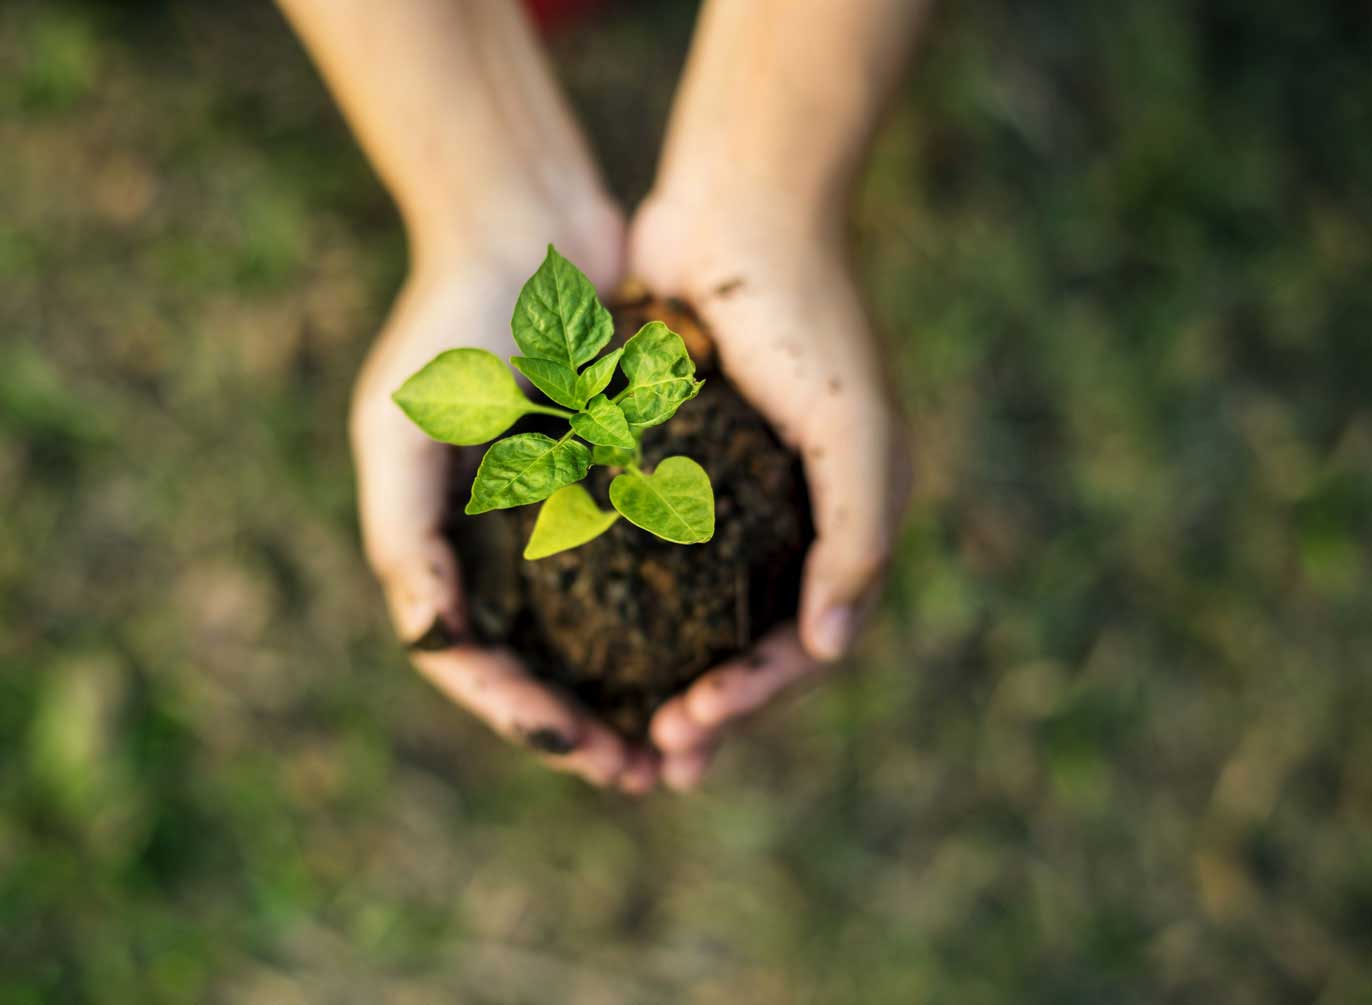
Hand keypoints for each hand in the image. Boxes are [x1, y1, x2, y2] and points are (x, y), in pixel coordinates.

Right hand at [349, 210, 661, 791]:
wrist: (525, 224)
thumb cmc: (450, 322)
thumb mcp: (402, 427)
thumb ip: (405, 537)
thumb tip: (433, 640)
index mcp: (444, 547)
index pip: (474, 663)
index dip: (524, 718)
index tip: (584, 749)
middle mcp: (503, 545)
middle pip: (543, 667)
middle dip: (589, 730)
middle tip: (648, 775)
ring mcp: (564, 518)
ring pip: (603, 635)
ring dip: (639, 693)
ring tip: (689, 738)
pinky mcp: (623, 482)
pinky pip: (651, 568)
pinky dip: (675, 618)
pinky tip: (718, 652)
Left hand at [627, 189, 913, 789]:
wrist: (743, 205)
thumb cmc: (808, 317)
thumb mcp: (853, 430)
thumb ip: (858, 539)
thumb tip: (831, 647)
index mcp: (843, 523)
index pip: (803, 644)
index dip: (751, 698)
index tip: (688, 730)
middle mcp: (793, 521)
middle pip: (749, 645)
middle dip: (708, 710)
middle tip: (653, 764)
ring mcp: (735, 496)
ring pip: (698, 614)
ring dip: (664, 675)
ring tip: (620, 728)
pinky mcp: (678, 464)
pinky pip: (655, 553)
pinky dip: (629, 603)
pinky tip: (585, 640)